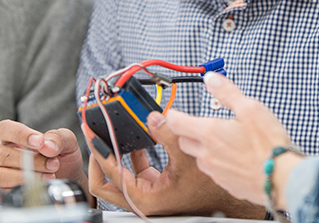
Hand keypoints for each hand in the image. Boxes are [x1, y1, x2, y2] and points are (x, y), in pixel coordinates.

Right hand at [0, 121, 86, 192]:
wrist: (70, 178)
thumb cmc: (63, 157)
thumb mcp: (67, 141)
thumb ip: (58, 138)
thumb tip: (47, 146)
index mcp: (14, 137)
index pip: (4, 129)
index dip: (19, 134)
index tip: (39, 142)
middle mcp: (4, 154)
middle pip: (3, 154)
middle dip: (32, 160)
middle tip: (53, 163)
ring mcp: (3, 173)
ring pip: (2, 175)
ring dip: (28, 176)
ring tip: (50, 175)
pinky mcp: (6, 192)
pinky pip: (7, 192)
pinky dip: (26, 189)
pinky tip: (42, 185)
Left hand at [83, 114, 264, 217]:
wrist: (228, 202)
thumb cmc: (212, 187)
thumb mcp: (189, 154)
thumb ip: (168, 132)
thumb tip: (153, 116)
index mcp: (145, 197)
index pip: (110, 172)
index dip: (99, 148)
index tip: (91, 131)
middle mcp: (142, 200)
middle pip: (105, 181)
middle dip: (99, 156)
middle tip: (95, 135)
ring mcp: (148, 194)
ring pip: (119, 176)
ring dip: (115, 153)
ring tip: (111, 131)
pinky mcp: (155, 187)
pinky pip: (135, 171)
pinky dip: (132, 155)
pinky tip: (136, 137)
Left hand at [165, 72, 301, 207]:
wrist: (282, 179)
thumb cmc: (269, 145)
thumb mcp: (250, 109)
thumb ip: (227, 93)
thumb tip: (211, 78)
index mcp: (209, 133)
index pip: (176, 122)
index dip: (171, 115)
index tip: (171, 112)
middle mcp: (207, 154)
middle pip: (184, 141)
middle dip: (188, 132)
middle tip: (203, 125)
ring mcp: (215, 172)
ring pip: (200, 157)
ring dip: (205, 148)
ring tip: (226, 141)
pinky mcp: (226, 184)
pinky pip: (215, 171)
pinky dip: (220, 163)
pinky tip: (236, 158)